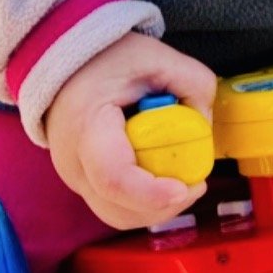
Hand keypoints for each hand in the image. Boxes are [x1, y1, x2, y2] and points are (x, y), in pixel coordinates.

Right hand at [45, 32, 217, 230]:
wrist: (66, 64)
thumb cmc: (105, 59)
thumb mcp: (155, 57)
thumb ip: (192, 82)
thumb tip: (206, 123)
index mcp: (87, 126)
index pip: (114, 176)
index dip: (151, 192)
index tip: (185, 187)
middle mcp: (73, 163)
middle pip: (118, 208)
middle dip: (164, 205)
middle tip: (195, 183)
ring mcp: (74, 178)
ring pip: (118, 216)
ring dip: (155, 209)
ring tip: (181, 182)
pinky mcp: (83, 184)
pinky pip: (115, 207)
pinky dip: (143, 203)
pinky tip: (162, 180)